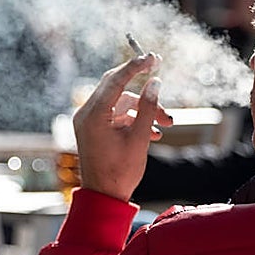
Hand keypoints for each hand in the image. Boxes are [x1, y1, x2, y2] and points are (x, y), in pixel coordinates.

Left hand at [72, 53, 171, 202]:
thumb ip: (149, 108)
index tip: (152, 58)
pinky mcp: (95, 128)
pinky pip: (117, 115)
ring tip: (167, 123)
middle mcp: (87, 114)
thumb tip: (155, 82)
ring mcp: (89, 121)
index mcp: (94, 115)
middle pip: (116, 86)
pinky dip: (134, 119)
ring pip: (121, 103)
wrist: (104, 197)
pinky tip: (154, 132)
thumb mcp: (140, 139)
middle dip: (143, 89)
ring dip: (144, 110)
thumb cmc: (120, 172)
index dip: (135, 66)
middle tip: (160, 76)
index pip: (116, 80)